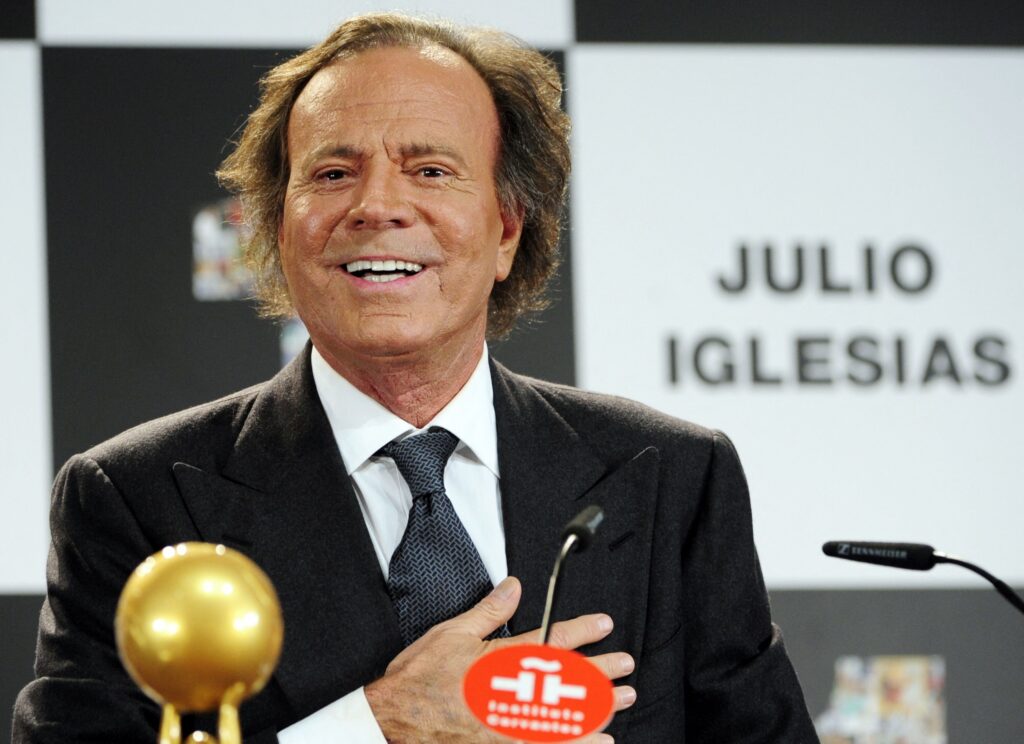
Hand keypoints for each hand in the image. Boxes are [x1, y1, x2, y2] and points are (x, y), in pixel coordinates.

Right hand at [364, 576, 636, 742]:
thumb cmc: (419, 677)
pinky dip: (577, 743)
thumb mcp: (452, 633)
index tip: (604, 625)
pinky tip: (599, 741)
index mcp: (500, 659)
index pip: (551, 640)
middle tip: (626, 666)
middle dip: (600, 671)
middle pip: (566, 680)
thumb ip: (489, 611)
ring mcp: (510, 724)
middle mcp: (510, 693)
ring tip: (622, 700)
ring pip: (565, 714)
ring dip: (598, 707)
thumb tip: (514, 586)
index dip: (582, 631)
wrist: (394, 721)